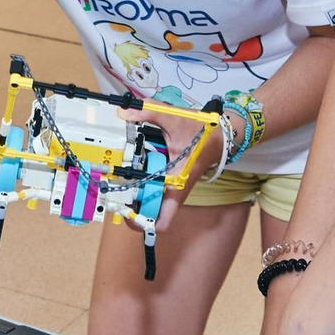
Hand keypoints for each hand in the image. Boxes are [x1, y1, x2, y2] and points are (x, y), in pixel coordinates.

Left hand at [128, 107, 221, 232]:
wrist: (221, 135)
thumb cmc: (203, 133)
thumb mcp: (174, 119)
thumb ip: (148, 112)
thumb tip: (124, 112)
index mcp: (176, 186)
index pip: (160, 223)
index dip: (139, 223)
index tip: (123, 209)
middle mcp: (174, 192)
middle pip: (148, 215)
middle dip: (130, 206)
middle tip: (113, 189)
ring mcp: (173, 188)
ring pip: (150, 203)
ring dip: (135, 195)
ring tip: (119, 178)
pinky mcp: (172, 181)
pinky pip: (154, 191)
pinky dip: (142, 184)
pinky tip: (132, 168)